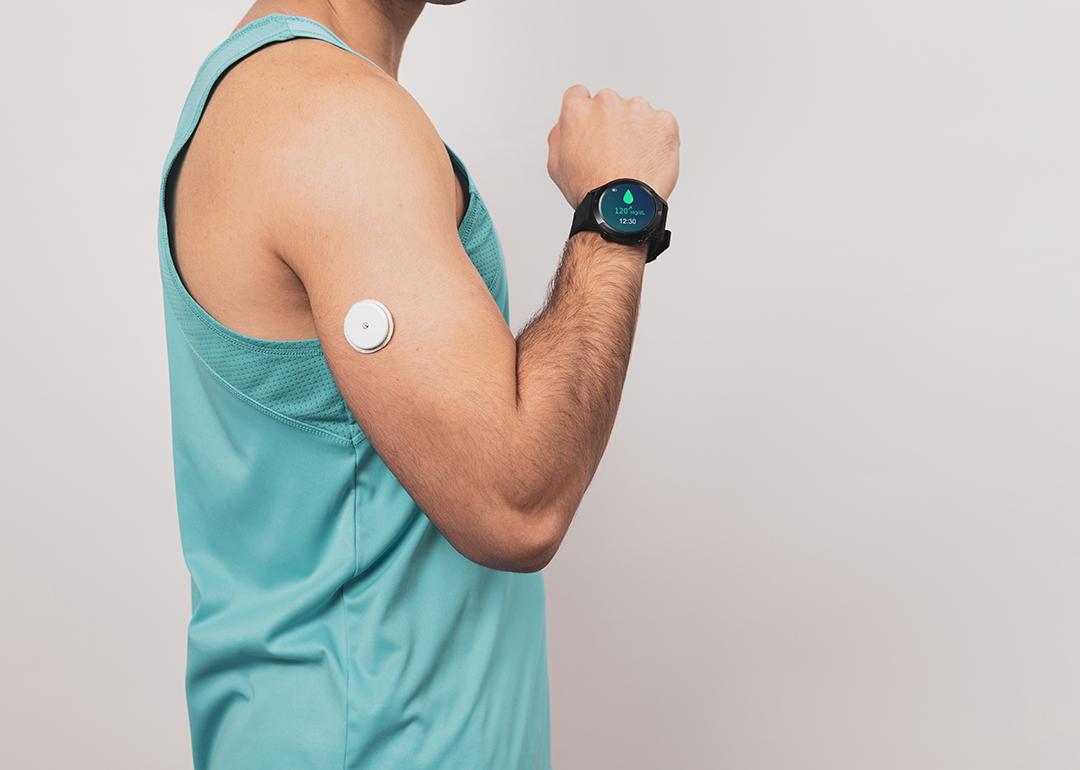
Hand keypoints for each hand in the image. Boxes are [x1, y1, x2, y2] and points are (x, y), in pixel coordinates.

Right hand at [547, 85, 679, 207]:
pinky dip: (658, 139)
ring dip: (636, 130)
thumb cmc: (592, 190)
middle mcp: (607, 103)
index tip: (592, 127)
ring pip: (637, 114)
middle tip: (614, 153)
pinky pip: (662, 125)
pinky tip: (648, 160)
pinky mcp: (664, 121)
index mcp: (578, 110)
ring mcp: (638, 110)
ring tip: (632, 161)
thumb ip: (560, 135)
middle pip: (609, 104)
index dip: (585, 115)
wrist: (622, 208)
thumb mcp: (556, 165)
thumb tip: (566, 126)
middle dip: (612, 123)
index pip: (579, 95)